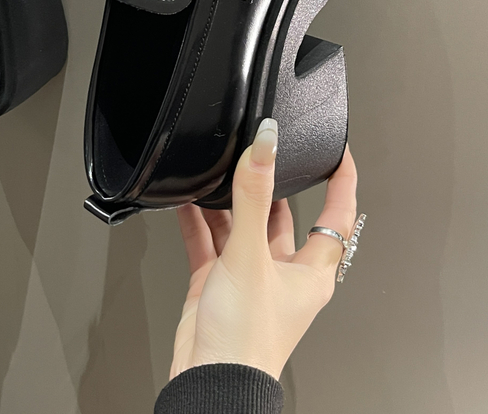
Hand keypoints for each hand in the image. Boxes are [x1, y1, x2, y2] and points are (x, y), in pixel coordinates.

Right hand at [170, 120, 357, 380]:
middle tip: (259, 156)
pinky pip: (209, 242)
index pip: (337, 216)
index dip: (341, 182)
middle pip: (282, 217)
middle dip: (269, 187)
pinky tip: (185, 203)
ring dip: (227, 203)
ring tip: (215, 174)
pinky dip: (198, 221)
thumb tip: (265, 148)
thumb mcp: (250, 256)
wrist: (210, 380)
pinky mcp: (217, 283)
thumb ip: (254, 198)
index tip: (338, 153)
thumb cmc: (247, 339)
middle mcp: (283, 272)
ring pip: (242, 226)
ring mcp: (249, 277)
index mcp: (310, 271)